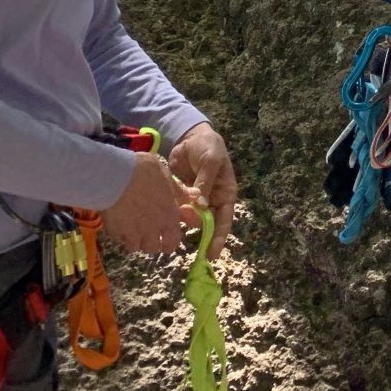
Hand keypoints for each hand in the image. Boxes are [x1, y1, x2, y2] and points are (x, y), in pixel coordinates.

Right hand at [101, 150, 197, 254]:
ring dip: (136, 241)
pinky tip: (119, 224)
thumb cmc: (143, 171)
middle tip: (148, 234)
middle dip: (152, 243)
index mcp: (168, 216)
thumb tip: (195, 195)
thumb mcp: (166, 175)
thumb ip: (179, 191)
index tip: (166, 236)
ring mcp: (133, 232)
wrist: (114, 175)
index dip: (170, 240)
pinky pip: (120, 240)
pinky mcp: (115, 232)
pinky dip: (120, 235)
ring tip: (132, 229)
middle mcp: (152, 228)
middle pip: (154, 248)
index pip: (174, 240)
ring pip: (136, 247)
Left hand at [168, 122, 237, 258]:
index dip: (218, 237)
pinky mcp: (181, 195)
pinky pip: (178, 208)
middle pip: (208, 224)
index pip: (224, 219)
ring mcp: (196, 199)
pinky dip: (173, 214)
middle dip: (199, 233)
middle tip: (189, 240)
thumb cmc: (208, 146)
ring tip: (174, 227)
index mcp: (225, 193)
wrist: (190, 136)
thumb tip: (201, 205)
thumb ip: (205, 183)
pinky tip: (165, 220)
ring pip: (191, 218)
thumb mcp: (211, 161)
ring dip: (184, 222)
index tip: (212, 254)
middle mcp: (212, 200)